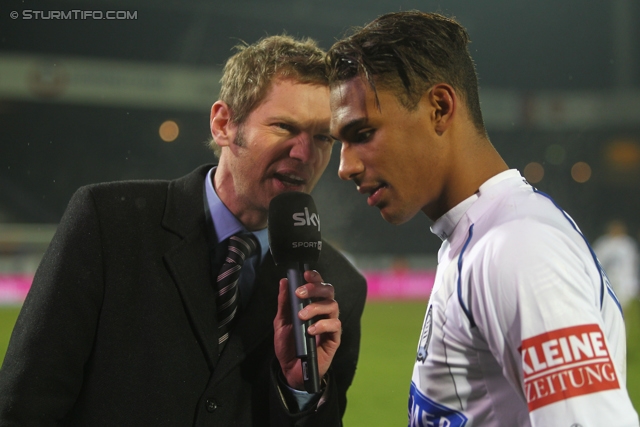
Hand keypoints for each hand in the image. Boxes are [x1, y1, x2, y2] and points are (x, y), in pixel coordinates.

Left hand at [273, 270, 340, 389]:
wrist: (291, 370)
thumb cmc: (288, 346)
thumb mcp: (281, 322)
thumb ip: (284, 303)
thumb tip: (284, 281)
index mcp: (313, 305)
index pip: (319, 286)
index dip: (315, 277)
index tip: (306, 274)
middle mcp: (324, 312)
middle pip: (329, 291)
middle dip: (315, 288)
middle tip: (300, 293)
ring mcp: (330, 325)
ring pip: (333, 306)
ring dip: (316, 307)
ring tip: (301, 316)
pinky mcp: (334, 339)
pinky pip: (335, 326)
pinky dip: (322, 325)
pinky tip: (310, 331)